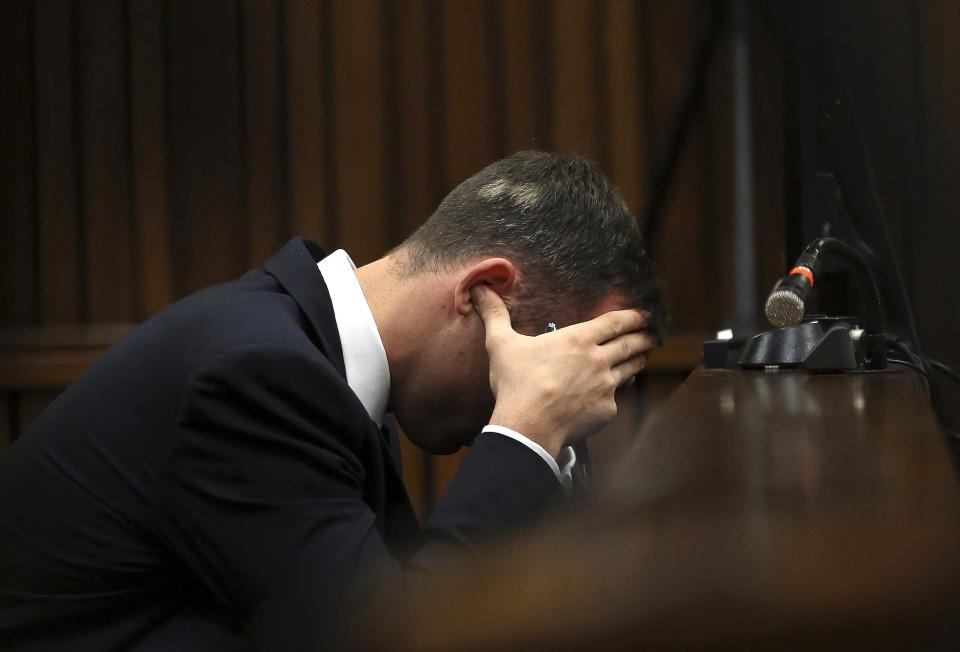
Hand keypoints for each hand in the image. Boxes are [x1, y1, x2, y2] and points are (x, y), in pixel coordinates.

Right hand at [470, 286, 655, 458]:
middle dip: (644, 337)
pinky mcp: (607, 410)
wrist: (528, 426)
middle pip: (631, 343)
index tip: (644, 315)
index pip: (616, 321)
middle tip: (652, 335)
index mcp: (578, 339)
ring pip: (631, 369)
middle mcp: (599, 359)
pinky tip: (613, 395)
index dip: (634, 316)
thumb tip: (479, 290)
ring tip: (641, 359)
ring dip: (638, 362)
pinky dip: (616, 394)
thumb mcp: (502, 344)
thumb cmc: (516, 384)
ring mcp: (606, 386)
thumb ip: (495, 315)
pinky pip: (617, 399)